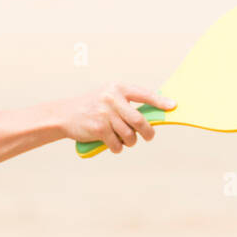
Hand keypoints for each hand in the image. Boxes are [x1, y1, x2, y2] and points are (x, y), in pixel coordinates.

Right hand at [60, 83, 175, 153]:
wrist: (64, 114)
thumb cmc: (91, 107)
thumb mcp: (108, 96)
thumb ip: (126, 102)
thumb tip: (151, 117)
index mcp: (117, 88)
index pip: (144, 94)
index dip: (160, 101)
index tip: (172, 106)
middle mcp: (112, 99)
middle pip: (139, 120)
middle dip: (148, 132)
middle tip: (149, 136)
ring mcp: (105, 114)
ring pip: (129, 135)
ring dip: (130, 142)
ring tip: (126, 141)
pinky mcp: (98, 128)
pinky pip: (117, 144)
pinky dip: (118, 148)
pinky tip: (113, 145)